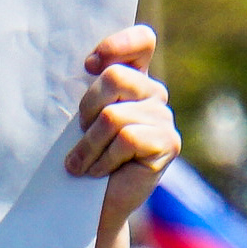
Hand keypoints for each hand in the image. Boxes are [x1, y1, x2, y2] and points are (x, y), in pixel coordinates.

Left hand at [64, 27, 176, 222]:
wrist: (89, 206)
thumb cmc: (78, 157)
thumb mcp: (78, 118)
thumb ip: (87, 89)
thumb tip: (87, 65)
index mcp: (134, 78)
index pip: (142, 41)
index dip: (118, 44)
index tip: (88, 65)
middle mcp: (153, 94)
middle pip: (115, 77)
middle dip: (87, 108)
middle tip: (81, 133)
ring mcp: (164, 118)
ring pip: (113, 116)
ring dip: (89, 145)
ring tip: (84, 163)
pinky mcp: (168, 144)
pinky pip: (127, 139)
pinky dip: (104, 159)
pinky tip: (100, 172)